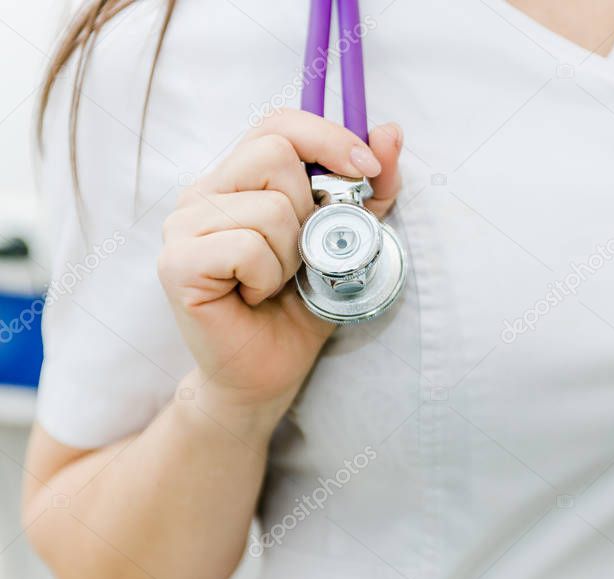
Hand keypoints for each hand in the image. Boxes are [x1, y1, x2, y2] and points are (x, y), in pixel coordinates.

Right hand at [159, 109, 403, 413]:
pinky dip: (268, 277)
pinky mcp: (176, 264)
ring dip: (293, 255)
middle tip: (303, 256)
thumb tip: (390, 132)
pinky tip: (254, 297)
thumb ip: (372, 191)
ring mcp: (182, 227)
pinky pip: (246, 247)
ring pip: (269, 208)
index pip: (278, 123)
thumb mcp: (352, 242)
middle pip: (275, 154)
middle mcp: (203, 193)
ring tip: (276, 282)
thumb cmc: (302, 307)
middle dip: (312, 211)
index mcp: (238, 179)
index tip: (368, 171)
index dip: (328, 137)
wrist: (268, 373)